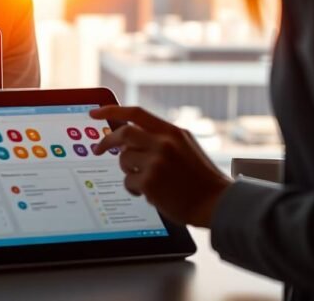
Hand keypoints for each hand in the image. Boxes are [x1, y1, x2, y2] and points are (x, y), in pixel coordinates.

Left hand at [90, 106, 231, 226]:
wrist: (218, 203)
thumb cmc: (200, 178)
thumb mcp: (185, 147)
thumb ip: (161, 138)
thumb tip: (128, 132)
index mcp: (173, 132)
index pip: (136, 113)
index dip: (112, 110)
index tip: (94, 113)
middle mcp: (164, 143)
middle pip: (123, 134)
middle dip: (107, 142)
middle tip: (98, 149)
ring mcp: (157, 162)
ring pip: (124, 160)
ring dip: (130, 171)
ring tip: (147, 181)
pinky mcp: (151, 182)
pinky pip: (128, 182)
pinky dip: (135, 188)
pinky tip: (151, 193)